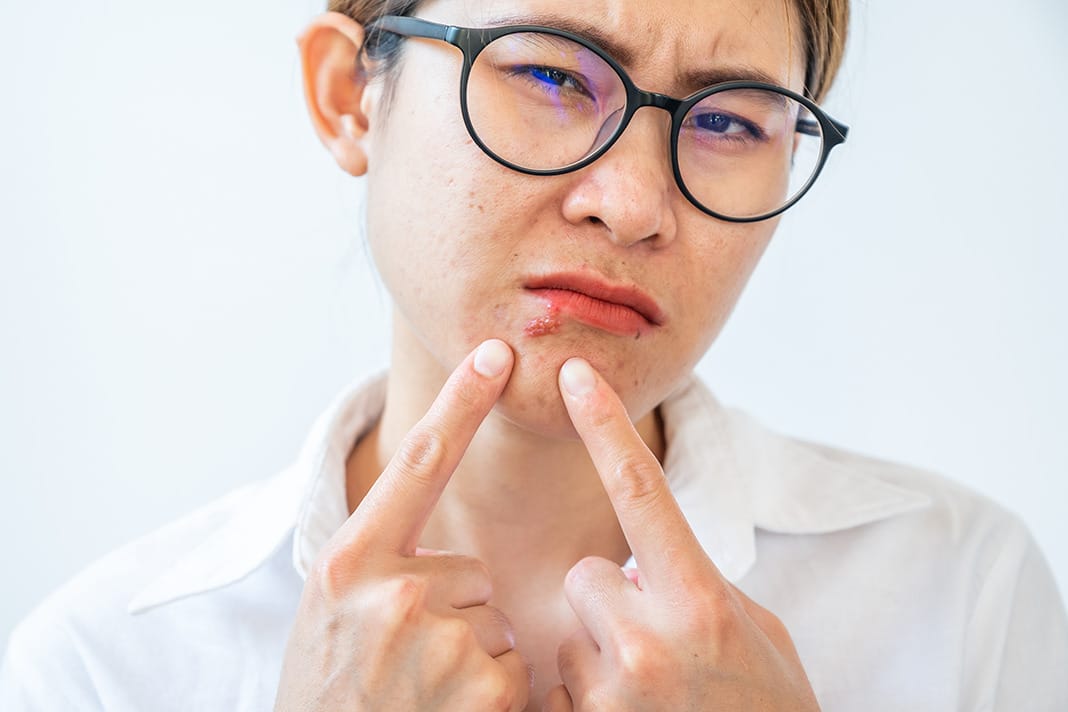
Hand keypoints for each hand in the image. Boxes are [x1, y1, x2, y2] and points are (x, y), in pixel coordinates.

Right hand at [274, 339, 529, 711]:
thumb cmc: (326, 690)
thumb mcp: (327, 613)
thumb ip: (375, 561)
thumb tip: (441, 533)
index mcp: (348, 563)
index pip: (417, 463)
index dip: (460, 402)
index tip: (495, 353)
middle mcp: (393, 592)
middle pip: (472, 570)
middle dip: (454, 612)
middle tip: (402, 663)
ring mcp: (439, 643)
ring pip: (493, 620)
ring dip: (470, 655)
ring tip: (417, 695)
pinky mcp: (482, 689)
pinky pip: (513, 666)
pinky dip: (492, 694)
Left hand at [543, 358, 819, 711]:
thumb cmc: (765, 708)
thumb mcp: (753, 634)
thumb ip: (693, 586)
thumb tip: (640, 558)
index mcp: (703, 601)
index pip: (643, 494)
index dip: (607, 429)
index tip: (577, 376)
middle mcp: (653, 640)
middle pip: (585, 574)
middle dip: (610, 601)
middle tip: (653, 646)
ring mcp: (614, 692)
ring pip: (570, 632)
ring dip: (596, 655)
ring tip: (647, 696)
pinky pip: (557, 686)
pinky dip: (583, 698)